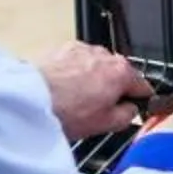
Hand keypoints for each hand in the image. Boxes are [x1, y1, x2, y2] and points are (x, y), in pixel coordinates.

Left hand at [33, 42, 149, 140]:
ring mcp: (84, 49)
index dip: (140, 100)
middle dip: (112, 88)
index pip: (143, 86)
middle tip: (98, 108)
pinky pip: (77, 61)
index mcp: (122, 73)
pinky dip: (74, 72)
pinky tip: (64, 88)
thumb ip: (128, 116)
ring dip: (93, 78)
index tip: (133, 107)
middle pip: (119, 74)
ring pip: (97, 66)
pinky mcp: (63, 49)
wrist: (29, 101)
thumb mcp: (105, 125)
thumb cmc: (64, 112)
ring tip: (76, 99)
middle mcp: (106, 55)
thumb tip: (131, 110)